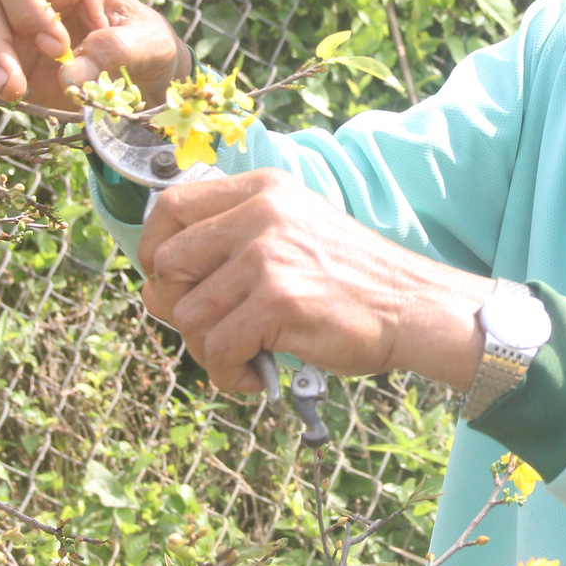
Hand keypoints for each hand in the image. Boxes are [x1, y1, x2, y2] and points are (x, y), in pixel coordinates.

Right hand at [0, 0, 184, 109]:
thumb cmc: (148, 46)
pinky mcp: (0, 58)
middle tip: (16, 88)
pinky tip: (7, 97)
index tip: (56, 48)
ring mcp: (9, 26)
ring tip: (11, 95)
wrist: (144, 77)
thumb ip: (118, 51)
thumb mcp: (151, 44)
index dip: (27, 9)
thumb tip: (69, 74)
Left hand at [136, 169, 487, 393]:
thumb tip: (153, 286)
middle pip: (167, 263)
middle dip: (175, 309)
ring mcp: (268, 256)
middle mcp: (261, 214)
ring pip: (189, 314)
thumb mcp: (293, 234)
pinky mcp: (278, 301)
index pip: (171, 206)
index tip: (167, 281)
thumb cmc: (350, 282)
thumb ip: (230, 244)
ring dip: (206, 350)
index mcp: (263, 190)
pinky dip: (228, 374)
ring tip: (242, 358)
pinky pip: (217, 349)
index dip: (152, 249)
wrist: (412, 307)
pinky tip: (256, 375)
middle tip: (210, 331)